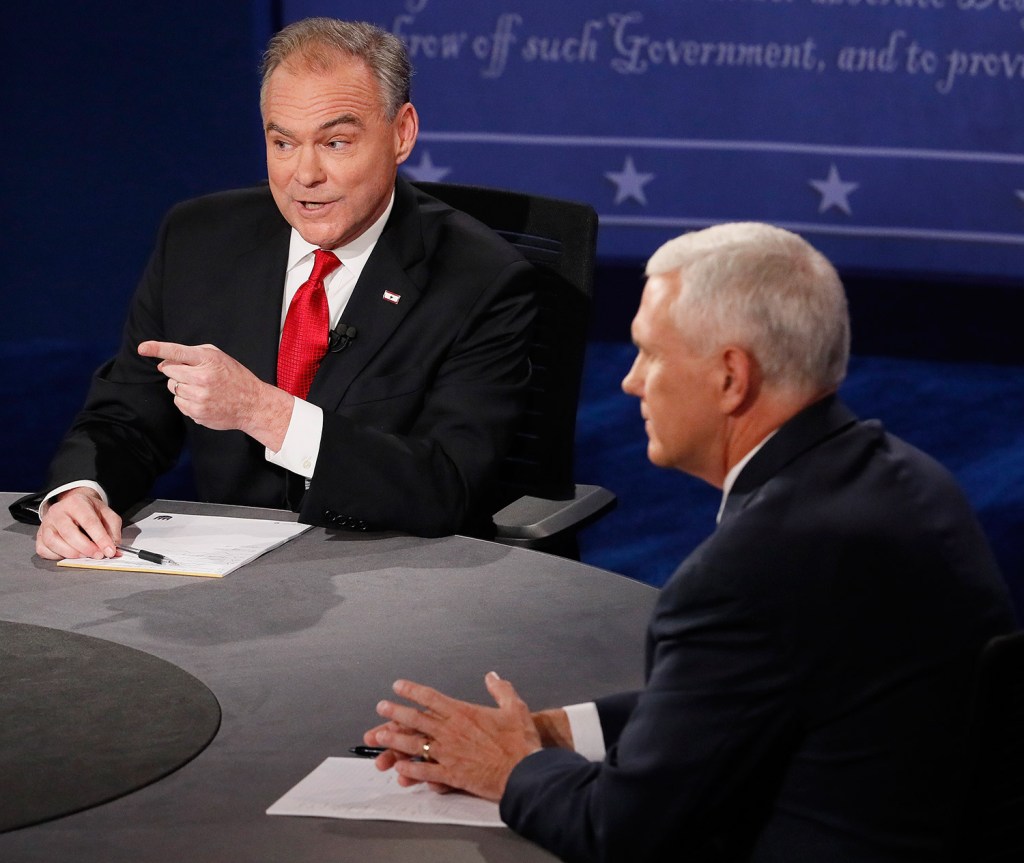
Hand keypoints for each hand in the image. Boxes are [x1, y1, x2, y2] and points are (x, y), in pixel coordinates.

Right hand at [35, 487, 120, 560]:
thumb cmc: (91, 512)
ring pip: (53, 541)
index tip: (110, 551)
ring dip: (71, 553)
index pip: (89, 522)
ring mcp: (46, 523)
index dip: (100, 538)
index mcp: (76, 503)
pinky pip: (43, 549)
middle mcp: (58, 511)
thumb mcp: (107, 515)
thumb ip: (113, 530)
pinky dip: (56, 556)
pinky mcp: (40, 535)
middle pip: (69, 532)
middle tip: (98, 555)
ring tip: (85, 556)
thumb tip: (113, 548)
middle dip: (86, 547)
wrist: (73, 505)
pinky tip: (69, 555)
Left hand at [138, 341, 292, 449]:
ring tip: (202, 388)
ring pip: (172, 388)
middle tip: (195, 374)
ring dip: (181, 386)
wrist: (252, 404)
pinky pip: (178, 403)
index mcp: (208, 360)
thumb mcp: (218, 357)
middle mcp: (202, 378)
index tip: (142, 348)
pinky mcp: (198, 413)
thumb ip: (190, 355)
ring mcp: (200, 397)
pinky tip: (203, 399)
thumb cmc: (233, 376)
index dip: (157, 349)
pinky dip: (186, 400)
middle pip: (169, 371)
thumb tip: (162, 364)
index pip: (177, 352)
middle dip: (177, 371)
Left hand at [366, 672, 541, 801]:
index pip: (431, 698)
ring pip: (415, 744)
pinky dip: (411, 769)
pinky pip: (425, 771)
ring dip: (395, 740)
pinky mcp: (453, 775)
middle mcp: (452, 731)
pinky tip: (399, 768)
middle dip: (396, 712)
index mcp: (464, 713)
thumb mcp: (515, 707)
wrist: (524, 771)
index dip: (412, 691)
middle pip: (416, 719)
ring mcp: (450, 753)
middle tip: (381, 707)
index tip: (398, 686)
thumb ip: (501, 690)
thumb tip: (492, 676)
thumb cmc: (521, 741)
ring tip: (379, 736)